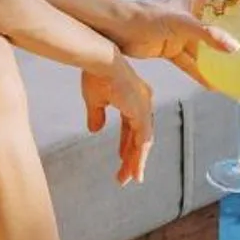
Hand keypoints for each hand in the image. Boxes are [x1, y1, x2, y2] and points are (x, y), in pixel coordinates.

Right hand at [81, 53, 154, 184]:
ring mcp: (144, 107)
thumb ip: (96, 115)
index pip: (132, 127)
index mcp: (133, 97)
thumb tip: (95, 130)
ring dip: (136, 162)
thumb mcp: (94, 98)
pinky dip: (140, 158)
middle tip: (125, 175)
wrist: (99, 59)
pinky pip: (143, 141)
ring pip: (143, 142)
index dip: (126, 144)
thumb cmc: (95, 71)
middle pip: (139, 136)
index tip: (121, 158)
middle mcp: (143, 102)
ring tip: (130, 179)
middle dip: (132, 156)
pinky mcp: (142, 112)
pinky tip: (135, 171)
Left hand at [120, 0, 239, 85]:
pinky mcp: (170, 48)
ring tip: (238, 73)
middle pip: (217, 26)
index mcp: (193, 0)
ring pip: (205, 48)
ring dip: (218, 60)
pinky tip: (215, 87)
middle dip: (233, 37)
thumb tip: (234, 47)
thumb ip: (207, 35)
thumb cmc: (147, 17)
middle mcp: (189, 15)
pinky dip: (202, 74)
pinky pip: (191, 63)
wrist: (117, 29)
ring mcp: (180, 33)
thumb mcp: (181, 23)